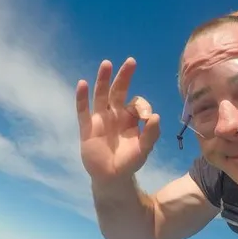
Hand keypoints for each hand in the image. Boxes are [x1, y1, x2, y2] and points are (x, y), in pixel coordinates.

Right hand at [76, 57, 159, 184]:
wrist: (112, 178)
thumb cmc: (129, 162)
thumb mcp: (144, 149)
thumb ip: (151, 134)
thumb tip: (155, 116)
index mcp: (130, 118)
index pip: (135, 103)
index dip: (142, 106)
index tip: (146, 116)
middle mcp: (115, 115)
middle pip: (118, 91)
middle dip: (124, 77)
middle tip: (131, 61)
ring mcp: (100, 120)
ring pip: (101, 96)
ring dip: (103, 80)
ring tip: (106, 64)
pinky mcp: (87, 128)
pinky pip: (83, 111)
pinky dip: (82, 98)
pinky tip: (82, 84)